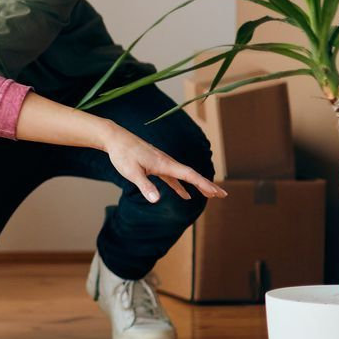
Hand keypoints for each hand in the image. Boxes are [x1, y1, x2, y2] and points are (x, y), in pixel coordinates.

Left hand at [102, 127, 224, 204]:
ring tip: (210, 195)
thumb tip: (156, 200)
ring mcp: (162, 163)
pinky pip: (173, 177)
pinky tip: (184, 195)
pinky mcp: (155, 164)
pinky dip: (181, 186)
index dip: (204, 184)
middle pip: (192, 175)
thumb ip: (144, 186)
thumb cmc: (122, 154)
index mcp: (164, 164)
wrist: (115, 138)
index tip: (217, 193)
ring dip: (197, 185)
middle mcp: (167, 162)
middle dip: (207, 185)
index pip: (190, 176)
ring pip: (184, 176)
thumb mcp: (131, 172)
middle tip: (223, 195)